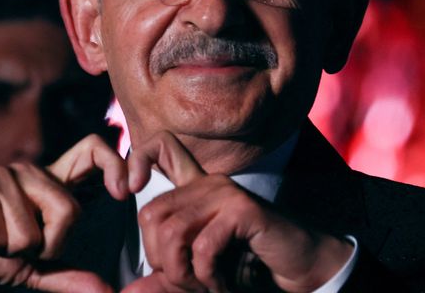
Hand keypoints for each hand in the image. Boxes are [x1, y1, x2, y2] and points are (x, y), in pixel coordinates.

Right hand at [0, 134, 127, 291]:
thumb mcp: (34, 269)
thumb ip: (69, 275)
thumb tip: (106, 291)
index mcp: (50, 183)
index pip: (92, 151)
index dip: (114, 163)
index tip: (123, 192)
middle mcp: (29, 172)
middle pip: (68, 209)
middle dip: (47, 246)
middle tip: (17, 248)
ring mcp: (2, 176)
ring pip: (32, 230)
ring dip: (11, 251)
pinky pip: (1, 234)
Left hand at [123, 133, 353, 292]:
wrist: (299, 267)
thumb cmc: (247, 265)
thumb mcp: (198, 271)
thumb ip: (166, 275)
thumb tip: (129, 290)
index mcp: (194, 190)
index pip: (159, 147)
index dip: (135, 160)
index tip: (125, 191)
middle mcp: (207, 183)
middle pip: (151, 214)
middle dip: (161, 261)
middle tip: (186, 283)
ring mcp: (225, 193)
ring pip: (173, 233)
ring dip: (184, 274)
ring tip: (204, 287)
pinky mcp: (244, 209)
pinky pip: (205, 245)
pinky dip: (208, 276)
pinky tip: (222, 285)